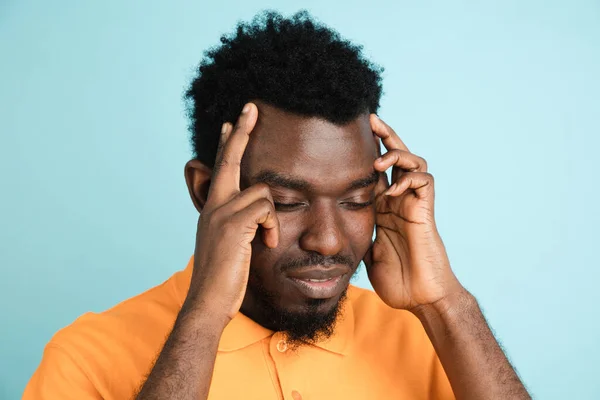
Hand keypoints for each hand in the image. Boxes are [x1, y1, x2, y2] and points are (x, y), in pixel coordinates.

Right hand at [184, 103, 279, 325]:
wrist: (209, 301)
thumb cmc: (224, 276)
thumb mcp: (229, 243)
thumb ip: (238, 223)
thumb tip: (255, 213)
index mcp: (213, 208)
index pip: (222, 167)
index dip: (228, 143)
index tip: (233, 121)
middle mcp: (214, 205)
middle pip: (230, 159)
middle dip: (241, 132)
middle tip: (251, 107)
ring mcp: (221, 212)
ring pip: (262, 192)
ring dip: (271, 218)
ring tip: (265, 240)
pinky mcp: (233, 224)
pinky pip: (266, 210)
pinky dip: (272, 228)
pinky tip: (265, 244)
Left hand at [364, 115, 463, 310]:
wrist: (420, 298)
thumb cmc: (397, 280)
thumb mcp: (366, 253)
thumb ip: (356, 235)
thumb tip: (333, 230)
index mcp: (383, 207)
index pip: (375, 171)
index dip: (366, 153)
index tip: (347, 136)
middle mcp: (398, 201)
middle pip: (396, 158)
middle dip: (384, 137)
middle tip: (370, 120)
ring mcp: (413, 205)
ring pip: (413, 162)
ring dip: (397, 155)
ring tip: (379, 162)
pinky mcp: (425, 212)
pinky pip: (423, 182)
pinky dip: (408, 179)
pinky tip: (392, 191)